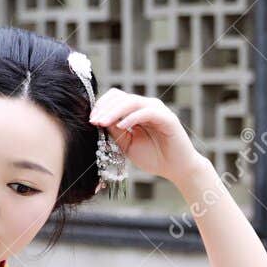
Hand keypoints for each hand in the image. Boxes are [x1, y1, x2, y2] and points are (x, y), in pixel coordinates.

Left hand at [89, 89, 210, 186]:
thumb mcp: (127, 145)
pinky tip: (121, 126)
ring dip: (114, 111)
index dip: (101, 106)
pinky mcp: (167, 118)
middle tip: (93, 121)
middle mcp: (147, 106)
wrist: (177, 169)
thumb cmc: (154, 158)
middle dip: (104, 108)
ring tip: (102, 123)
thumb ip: (115, 132)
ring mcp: (158, 110)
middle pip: (120, 96)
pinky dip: (132, 118)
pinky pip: (147, 112)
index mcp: (137, 110)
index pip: (115, 98)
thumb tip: (99, 120)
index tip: (90, 120)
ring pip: (131, 102)